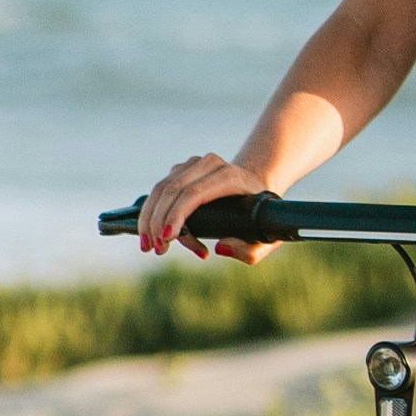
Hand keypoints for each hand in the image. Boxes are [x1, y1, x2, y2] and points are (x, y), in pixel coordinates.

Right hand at [136, 152, 286, 259]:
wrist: (257, 183)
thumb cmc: (262, 214)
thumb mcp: (266, 238)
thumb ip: (248, 251)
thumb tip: (218, 248)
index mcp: (231, 177)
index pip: (194, 193)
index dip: (176, 215)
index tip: (167, 238)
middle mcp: (210, 164)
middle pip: (172, 190)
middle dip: (158, 222)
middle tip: (156, 249)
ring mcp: (194, 164)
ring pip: (161, 188)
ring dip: (150, 218)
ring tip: (149, 246)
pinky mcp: (182, 169)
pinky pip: (161, 190)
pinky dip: (153, 213)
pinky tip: (154, 234)